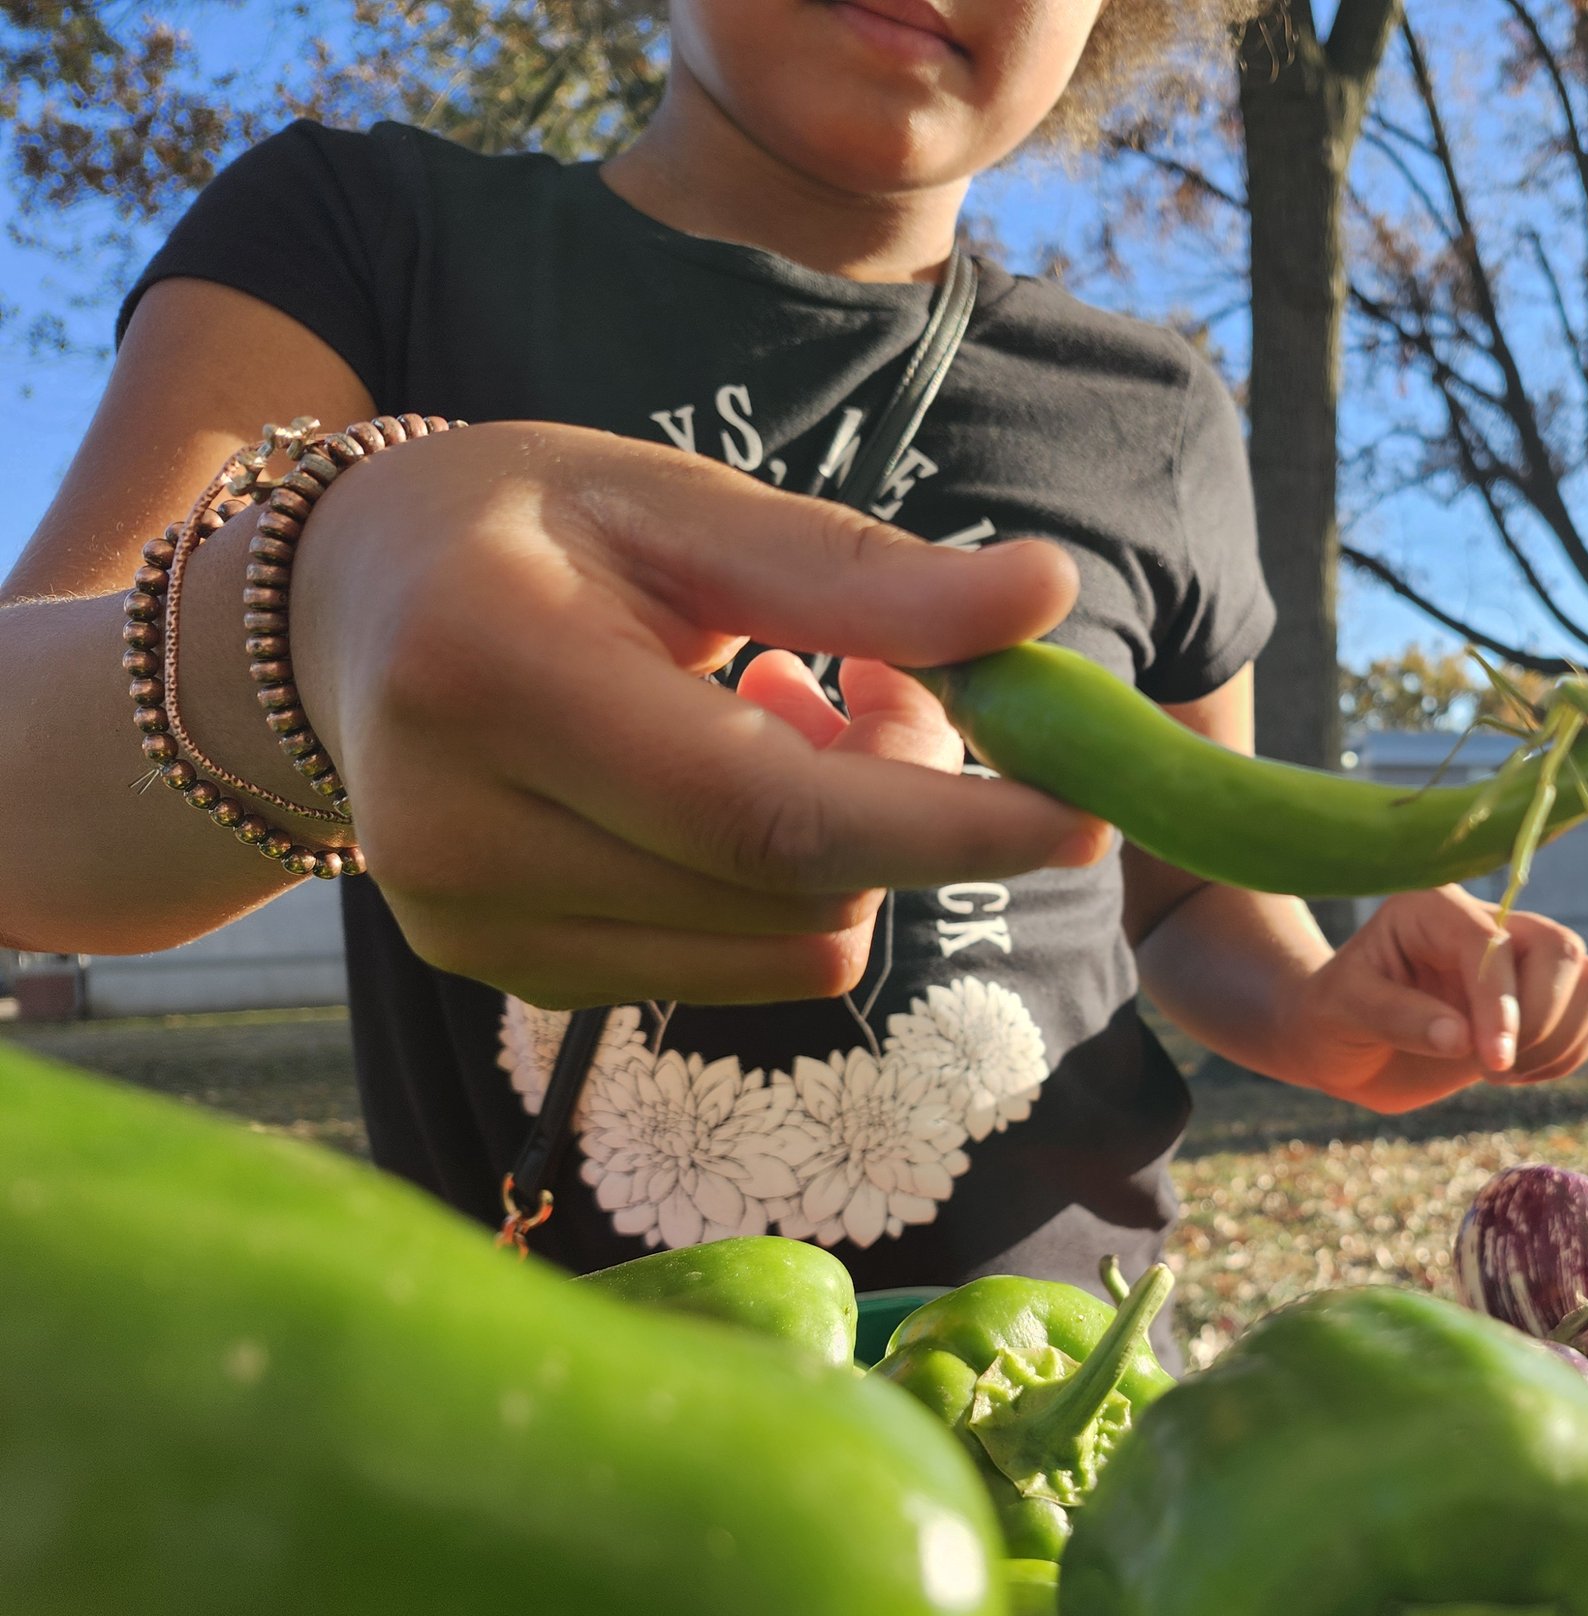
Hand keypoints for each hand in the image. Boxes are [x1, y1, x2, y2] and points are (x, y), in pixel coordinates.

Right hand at [283, 422, 1110, 1006]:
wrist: (339, 616)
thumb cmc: (525, 530)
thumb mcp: (682, 507)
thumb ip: (863, 571)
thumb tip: (1047, 597)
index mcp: (491, 676)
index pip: (764, 813)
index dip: (945, 826)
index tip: (1089, 811)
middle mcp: (456, 833)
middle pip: (789, 890)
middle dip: (916, 812)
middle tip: (920, 689)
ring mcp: (468, 927)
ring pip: (783, 948)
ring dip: (853, 853)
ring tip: (796, 714)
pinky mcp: (502, 976)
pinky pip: (735, 970)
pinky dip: (785, 891)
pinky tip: (732, 780)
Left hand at [1282, 887, 1587, 1112]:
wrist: (1341, 1044)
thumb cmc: (1332, 1017)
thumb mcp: (1342, 1010)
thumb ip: (1397, 1017)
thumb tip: (1464, 1038)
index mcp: (1436, 907)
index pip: (1495, 945)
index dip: (1503, 1003)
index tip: (1492, 1061)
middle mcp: (1487, 924)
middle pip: (1562, 949)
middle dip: (1542, 1018)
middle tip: (1492, 1067)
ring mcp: (1517, 963)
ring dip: (1560, 1038)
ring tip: (1501, 1072)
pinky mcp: (1535, 1002)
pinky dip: (1566, 1055)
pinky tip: (1516, 1075)